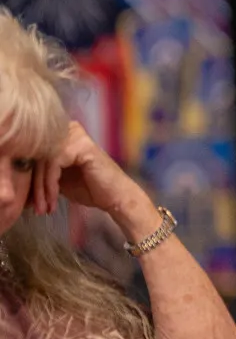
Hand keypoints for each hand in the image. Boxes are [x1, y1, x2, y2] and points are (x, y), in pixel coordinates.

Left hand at [33, 122, 158, 238]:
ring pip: (44, 163)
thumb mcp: (60, 179)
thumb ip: (42, 173)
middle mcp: (69, 129)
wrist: (116, 198)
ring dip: (41, 190)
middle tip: (35, 209)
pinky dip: (50, 186)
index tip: (29, 203)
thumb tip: (15, 181)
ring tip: (44, 208)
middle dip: (35, 187)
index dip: (29, 179)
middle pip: (38, 157)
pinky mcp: (81, 146)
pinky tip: (53, 201)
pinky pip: (54, 165)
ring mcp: (76, 135)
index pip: (35, 154)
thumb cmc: (91, 189)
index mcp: (63, 134)